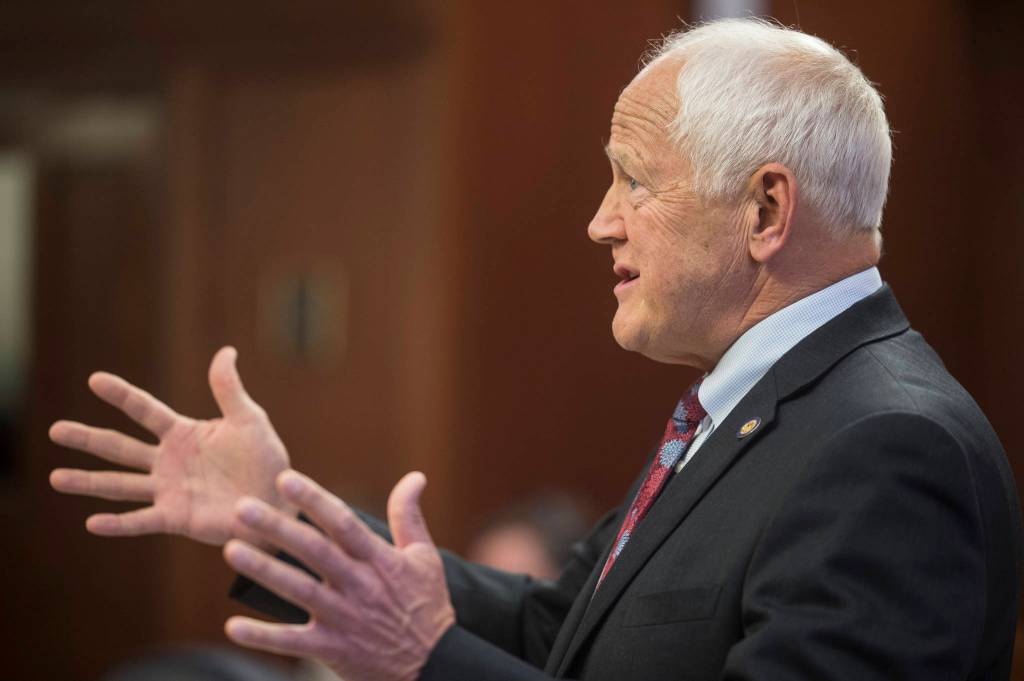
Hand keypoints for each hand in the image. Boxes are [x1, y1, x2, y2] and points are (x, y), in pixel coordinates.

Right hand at [49, 346, 293, 545]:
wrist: (278, 501)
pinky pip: (142, 520)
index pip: (145, 410)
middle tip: (55, 430)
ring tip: (55, 477)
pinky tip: (91, 522)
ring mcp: (169, 490)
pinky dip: (118, 523)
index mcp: (184, 434)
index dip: (122, 395)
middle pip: (120, 447)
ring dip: (88, 482)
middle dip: (88, 438)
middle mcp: (169, 461)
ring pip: (120, 484)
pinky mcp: (176, 517)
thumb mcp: (249, 420)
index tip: (95, 379)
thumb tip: (226, 351)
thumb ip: (230, 389)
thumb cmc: (266, 459)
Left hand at [223, 470, 454, 680]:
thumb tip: (415, 476)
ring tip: (233, 550)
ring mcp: (344, 618)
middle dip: (277, 528)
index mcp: (379, 560)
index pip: (342, 523)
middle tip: (243, 508)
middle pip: (313, 551)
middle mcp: (359, 585)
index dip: (314, 500)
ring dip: (264, 570)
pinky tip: (233, 626)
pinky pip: (293, 642)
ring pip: (298, 590)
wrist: (434, 663)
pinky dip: (263, 636)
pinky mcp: (333, 648)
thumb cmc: (426, 604)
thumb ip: (409, 515)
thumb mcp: (424, 556)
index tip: (285, 479)